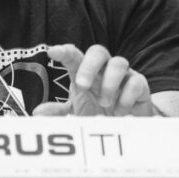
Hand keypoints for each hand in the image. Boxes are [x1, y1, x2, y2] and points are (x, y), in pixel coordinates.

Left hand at [34, 44, 157, 116]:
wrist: (126, 126)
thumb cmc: (98, 113)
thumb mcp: (76, 114)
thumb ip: (58, 113)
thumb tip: (38, 112)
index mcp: (85, 73)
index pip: (74, 56)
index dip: (64, 52)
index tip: (52, 52)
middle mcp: (104, 70)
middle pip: (99, 51)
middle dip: (89, 65)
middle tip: (83, 84)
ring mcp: (123, 76)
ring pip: (120, 62)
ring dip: (110, 83)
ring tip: (104, 103)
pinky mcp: (140, 87)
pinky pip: (137, 82)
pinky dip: (127, 97)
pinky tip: (120, 112)